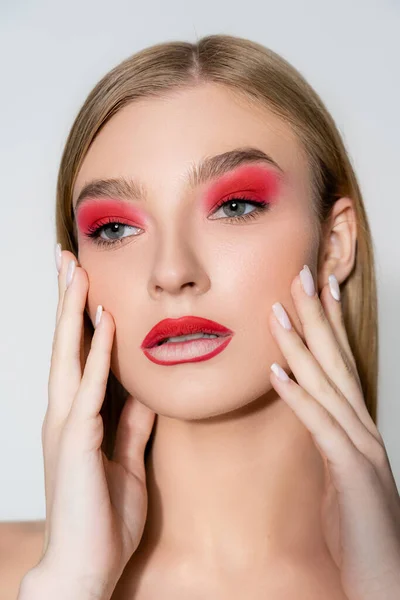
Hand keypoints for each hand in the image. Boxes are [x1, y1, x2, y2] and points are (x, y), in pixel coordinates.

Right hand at [33, 249, 155, 596]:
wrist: (88, 565)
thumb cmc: (104, 515)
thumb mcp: (127, 457)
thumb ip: (132, 422)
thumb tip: (144, 391)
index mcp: (78, 416)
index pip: (77, 355)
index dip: (79, 317)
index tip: (84, 282)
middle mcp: (64, 413)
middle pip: (65, 345)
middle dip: (67, 301)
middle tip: (68, 260)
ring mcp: (66, 425)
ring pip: (69, 356)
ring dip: (75, 313)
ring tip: (78, 273)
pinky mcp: (77, 441)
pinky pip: (89, 388)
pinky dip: (96, 354)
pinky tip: (103, 324)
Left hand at [268, 264, 399, 599]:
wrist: (385, 579)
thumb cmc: (358, 526)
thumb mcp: (337, 470)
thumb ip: (323, 434)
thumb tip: (301, 402)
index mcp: (356, 424)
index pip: (340, 362)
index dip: (328, 324)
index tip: (314, 289)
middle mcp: (362, 427)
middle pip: (336, 360)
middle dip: (317, 316)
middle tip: (300, 276)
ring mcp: (361, 448)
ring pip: (327, 384)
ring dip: (301, 346)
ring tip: (278, 312)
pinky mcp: (352, 474)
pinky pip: (319, 427)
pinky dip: (298, 397)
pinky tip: (277, 374)